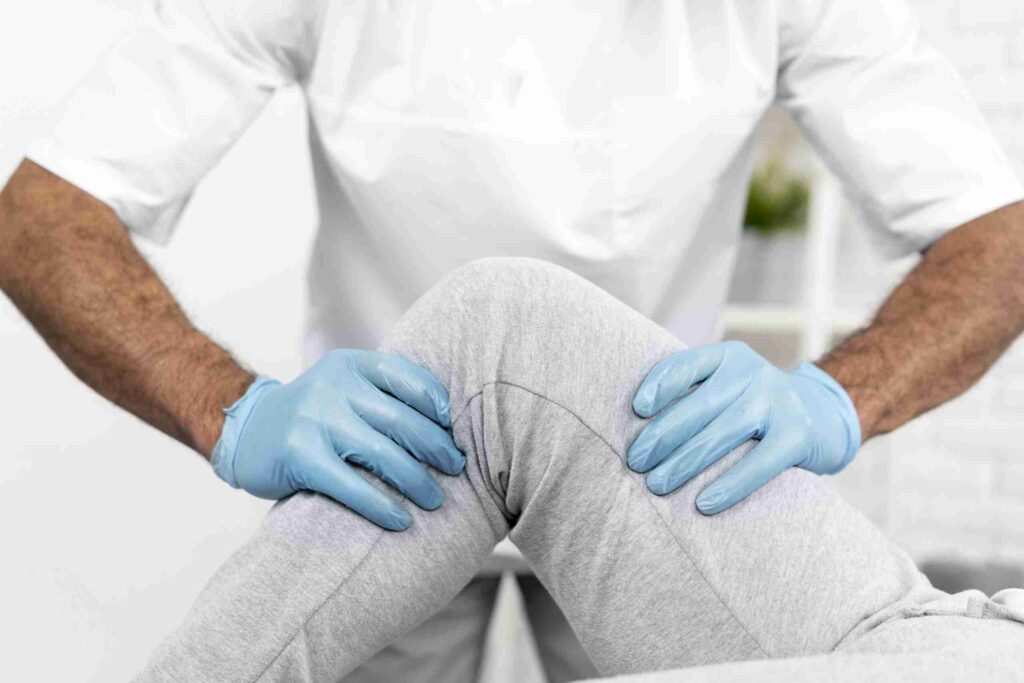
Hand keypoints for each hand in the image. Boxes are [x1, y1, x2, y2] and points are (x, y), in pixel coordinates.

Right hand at [210, 349, 464, 529]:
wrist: (246, 430)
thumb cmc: (313, 416)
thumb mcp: (344, 389)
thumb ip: (384, 398)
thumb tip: (447, 428)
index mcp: (352, 365)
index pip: (407, 378)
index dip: (438, 405)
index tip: (457, 429)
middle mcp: (334, 386)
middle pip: (401, 419)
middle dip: (436, 447)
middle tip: (457, 468)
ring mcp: (314, 418)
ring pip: (382, 453)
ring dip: (416, 481)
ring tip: (435, 500)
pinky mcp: (299, 454)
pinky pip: (351, 485)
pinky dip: (381, 506)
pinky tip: (400, 520)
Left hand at [627, 341, 860, 514]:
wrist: (824, 415)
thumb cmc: (754, 408)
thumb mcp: (727, 388)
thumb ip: (693, 398)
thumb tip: (640, 437)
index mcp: (728, 358)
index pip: (686, 365)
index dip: (660, 385)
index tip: (638, 410)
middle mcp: (752, 373)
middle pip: (699, 405)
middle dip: (662, 436)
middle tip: (635, 462)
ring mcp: (778, 401)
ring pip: (722, 433)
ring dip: (685, 462)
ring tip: (657, 484)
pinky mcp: (797, 434)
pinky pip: (759, 463)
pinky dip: (729, 485)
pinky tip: (703, 503)